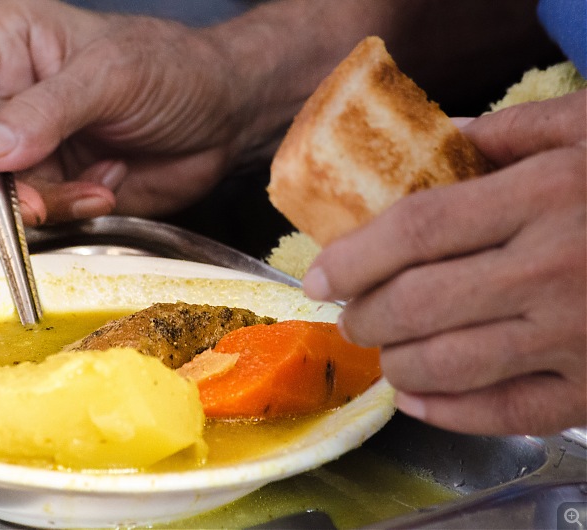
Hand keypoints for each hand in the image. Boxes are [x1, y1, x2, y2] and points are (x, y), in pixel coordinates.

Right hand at [0, 0, 250, 224]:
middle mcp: (6, 89)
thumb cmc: (175, 70)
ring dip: (46, 202)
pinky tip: (106, 183)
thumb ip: (48, 111)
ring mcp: (27, 139)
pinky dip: (69, 209)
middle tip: (40, 201)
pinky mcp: (52, 177)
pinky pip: (36, 210)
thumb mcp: (112, 77)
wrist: (223, 117)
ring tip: (97, 184)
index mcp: (6, 38)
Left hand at [303, 90, 586, 434]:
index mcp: (547, 196)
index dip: (353, 256)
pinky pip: (507, 413)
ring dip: (396, 363)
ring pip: (451, 364)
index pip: (416, 230)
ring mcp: (578, 337)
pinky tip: (418, 398)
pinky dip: (449, 412)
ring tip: (382, 350)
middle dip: (365, 316)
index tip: (320, 274)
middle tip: (349, 315)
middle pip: (419, 303)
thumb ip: (509, 131)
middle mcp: (555, 270)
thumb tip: (434, 136)